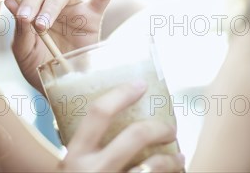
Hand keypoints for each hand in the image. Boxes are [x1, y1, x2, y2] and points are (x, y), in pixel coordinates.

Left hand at [4, 0, 111, 92]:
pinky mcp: (93, 17)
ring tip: (42, 25)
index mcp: (32, 7)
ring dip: (51, 3)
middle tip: (26, 18)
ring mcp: (74, 7)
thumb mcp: (24, 51)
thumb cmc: (40, 68)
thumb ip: (20, 28)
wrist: (61, 88)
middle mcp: (51, 2)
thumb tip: (10, 2)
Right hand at [58, 82, 184, 171]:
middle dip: (160, 128)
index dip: (122, 94)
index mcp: (74, 155)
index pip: (98, 113)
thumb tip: (112, 118)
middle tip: (170, 128)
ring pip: (154, 166)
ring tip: (179, 158)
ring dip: (173, 159)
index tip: (141, 85)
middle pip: (136, 135)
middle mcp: (92, 170)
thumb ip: (85, 149)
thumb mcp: (70, 168)